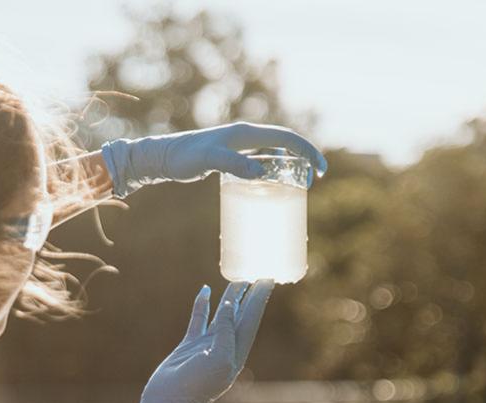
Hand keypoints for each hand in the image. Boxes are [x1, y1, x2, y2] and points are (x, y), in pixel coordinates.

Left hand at [100, 122, 326, 197]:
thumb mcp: (210, 161)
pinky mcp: (232, 155)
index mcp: (247, 133)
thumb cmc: (184, 157)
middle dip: (303, 160)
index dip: (307, 152)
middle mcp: (246, 135)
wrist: (164, 156)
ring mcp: (239, 145)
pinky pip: (260, 160)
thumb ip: (234, 164)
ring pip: (273, 153)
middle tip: (311, 183)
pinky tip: (269, 186)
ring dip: (288, 166)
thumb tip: (263, 173)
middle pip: (285, 145)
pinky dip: (271, 170)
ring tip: (296, 186)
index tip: (321, 170)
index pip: (287, 138)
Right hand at [121, 281, 273, 402]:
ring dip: (230, 297)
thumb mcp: (219, 357)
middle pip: (241, 314)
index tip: (267, 278)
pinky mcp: (190, 345)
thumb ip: (226, 331)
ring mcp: (207, 345)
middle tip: (257, 272)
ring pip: (222, 314)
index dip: (259, 298)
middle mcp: (225, 346)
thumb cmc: (197, 386)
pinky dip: (203, 304)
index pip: (252, 318)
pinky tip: (205, 290)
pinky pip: (199, 319)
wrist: (169, 402)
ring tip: (237, 277)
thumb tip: (230, 305)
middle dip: (250, 295)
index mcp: (237, 352)